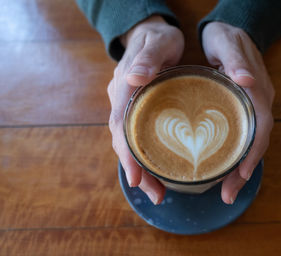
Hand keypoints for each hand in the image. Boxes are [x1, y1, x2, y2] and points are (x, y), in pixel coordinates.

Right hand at [107, 16, 183, 203]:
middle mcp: (121, 101)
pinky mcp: (138, 112)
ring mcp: (127, 107)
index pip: (121, 124)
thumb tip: (134, 78)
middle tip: (157, 195)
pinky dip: (146, 157)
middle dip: (137, 170)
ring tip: (159, 193)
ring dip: (142, 169)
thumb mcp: (158, 42)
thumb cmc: (158, 38)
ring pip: (130, 144)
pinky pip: (139, 138)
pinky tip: (159, 172)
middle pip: (124, 141)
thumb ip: (147, 58)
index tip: (135, 177)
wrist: (152, 35)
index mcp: (123, 87)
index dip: (127, 152)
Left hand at [202, 22, 274, 203]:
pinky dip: (235, 156)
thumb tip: (246, 80)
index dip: (253, 151)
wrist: (232, 31)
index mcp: (258, 90)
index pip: (261, 126)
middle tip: (227, 195)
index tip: (241, 174)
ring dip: (240, 169)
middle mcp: (260, 102)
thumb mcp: (227, 43)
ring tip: (225, 191)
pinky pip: (243, 137)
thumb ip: (236, 61)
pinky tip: (222, 169)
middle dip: (244, 170)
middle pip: (257, 142)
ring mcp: (253, 107)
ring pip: (251, 143)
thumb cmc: (226, 37)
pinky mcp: (244, 110)